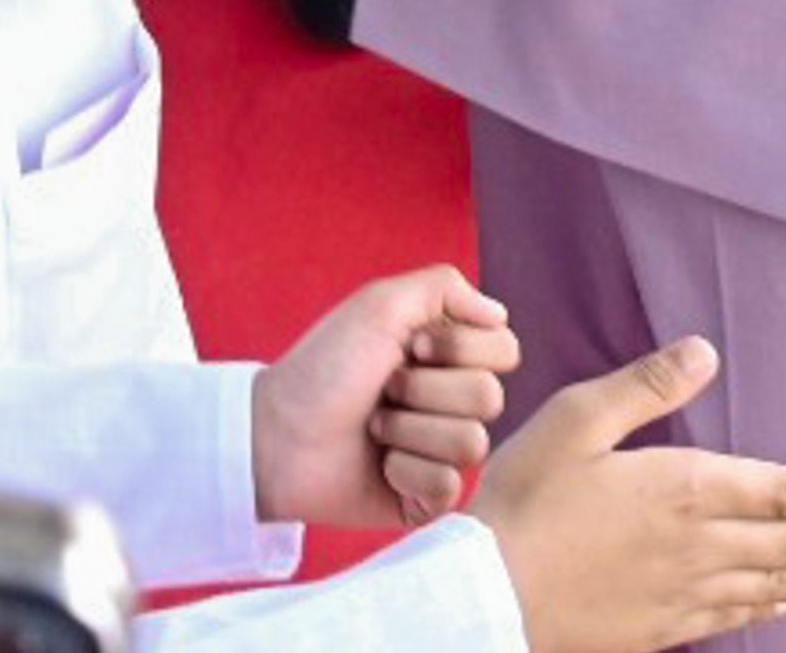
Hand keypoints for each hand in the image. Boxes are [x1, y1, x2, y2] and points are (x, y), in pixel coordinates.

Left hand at [251, 266, 517, 530]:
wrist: (280, 433)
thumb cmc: (324, 366)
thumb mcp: (379, 305)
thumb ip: (444, 287)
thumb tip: (500, 314)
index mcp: (447, 356)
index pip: (505, 349)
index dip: (456, 347)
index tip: (408, 346)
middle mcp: (453, 403)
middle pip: (489, 397)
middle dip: (423, 389)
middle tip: (381, 389)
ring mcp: (444, 452)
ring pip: (471, 443)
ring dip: (408, 430)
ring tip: (373, 428)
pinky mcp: (431, 498)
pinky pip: (448, 485)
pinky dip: (404, 470)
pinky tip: (379, 465)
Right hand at [477, 338, 785, 652]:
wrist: (492, 590)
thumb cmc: (527, 497)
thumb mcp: (575, 420)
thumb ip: (645, 386)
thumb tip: (704, 349)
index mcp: (684, 488)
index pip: (779, 494)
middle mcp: (700, 545)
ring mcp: (687, 592)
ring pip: (778, 586)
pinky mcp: (666, 625)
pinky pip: (738, 616)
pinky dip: (774, 608)